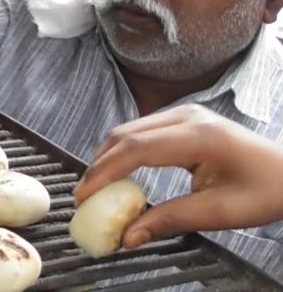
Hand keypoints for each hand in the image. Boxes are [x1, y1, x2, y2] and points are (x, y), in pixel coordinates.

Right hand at [75, 105, 282, 248]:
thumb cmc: (266, 190)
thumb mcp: (220, 213)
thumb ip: (170, 221)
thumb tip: (129, 236)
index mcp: (199, 136)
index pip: (136, 149)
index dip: (104, 172)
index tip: (84, 194)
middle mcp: (187, 116)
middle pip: (125, 134)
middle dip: (99, 165)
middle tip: (84, 195)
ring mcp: (184, 114)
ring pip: (129, 130)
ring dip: (108, 157)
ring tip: (98, 188)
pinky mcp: (183, 118)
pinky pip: (141, 131)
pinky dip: (123, 152)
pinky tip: (119, 174)